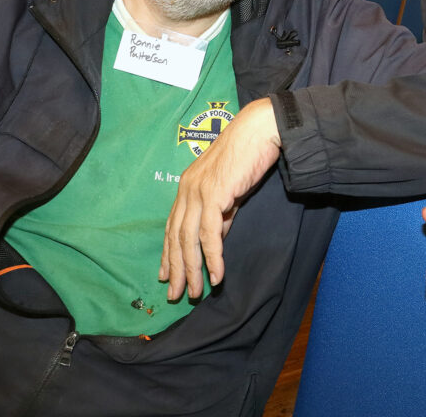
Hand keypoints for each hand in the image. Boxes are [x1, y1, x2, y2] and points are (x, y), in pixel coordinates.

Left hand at [159, 98, 281, 299]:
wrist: (260, 131)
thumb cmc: (248, 157)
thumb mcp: (231, 190)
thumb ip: (222, 214)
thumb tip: (217, 239)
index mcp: (188, 187)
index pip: (172, 226)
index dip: (169, 253)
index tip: (166, 276)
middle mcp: (187, 190)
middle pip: (176, 237)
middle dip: (175, 269)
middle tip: (176, 294)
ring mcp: (198, 192)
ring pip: (188, 239)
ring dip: (192, 269)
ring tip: (195, 292)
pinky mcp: (214, 195)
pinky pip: (209, 234)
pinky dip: (212, 257)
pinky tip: (216, 274)